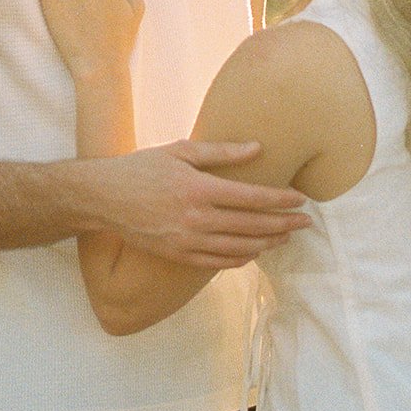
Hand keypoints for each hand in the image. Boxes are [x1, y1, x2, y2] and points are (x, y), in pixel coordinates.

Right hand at [96, 140, 309, 268]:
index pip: (253, 198)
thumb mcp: (181, 151)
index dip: (281, 200)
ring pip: (240, 247)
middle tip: (306, 222)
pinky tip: (255, 251)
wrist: (104, 198)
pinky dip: (241, 258)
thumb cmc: (142, 168)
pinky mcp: (178, 255)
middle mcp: (197, 218)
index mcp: (199, 189)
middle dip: (284, 224)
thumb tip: (258, 148)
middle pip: (252, 225)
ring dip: (268, 243)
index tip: (302, 199)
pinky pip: (218, 261)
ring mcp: (188, 241)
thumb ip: (222, 152)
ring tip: (286, 237)